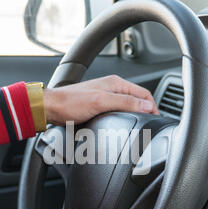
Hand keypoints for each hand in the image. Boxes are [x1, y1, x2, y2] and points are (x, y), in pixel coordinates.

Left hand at [43, 75, 158, 125]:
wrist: (50, 109)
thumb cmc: (70, 103)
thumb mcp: (100, 102)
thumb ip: (125, 102)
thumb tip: (146, 106)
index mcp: (115, 84)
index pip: (144, 94)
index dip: (153, 107)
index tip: (157, 120)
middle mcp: (112, 88)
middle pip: (137, 100)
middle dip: (147, 110)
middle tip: (152, 124)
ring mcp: (105, 97)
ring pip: (128, 106)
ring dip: (136, 114)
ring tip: (142, 125)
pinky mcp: (99, 107)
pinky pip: (118, 111)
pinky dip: (125, 117)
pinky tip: (124, 124)